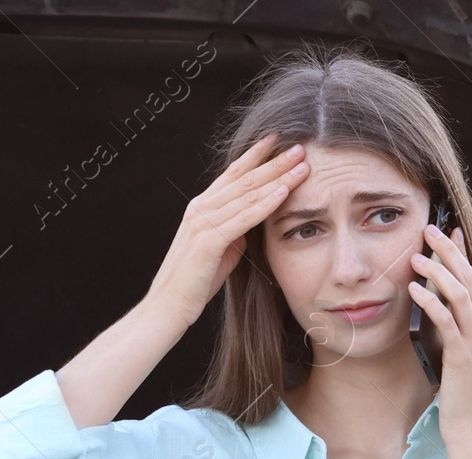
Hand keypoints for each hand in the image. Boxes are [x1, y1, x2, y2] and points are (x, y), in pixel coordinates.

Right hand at [145, 132, 308, 327]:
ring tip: (302, 165)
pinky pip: (244, 217)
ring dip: (278, 177)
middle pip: (244, 178)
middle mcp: (200, 208)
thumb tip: (255, 219)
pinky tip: (284, 192)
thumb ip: (235, 230)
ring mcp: (203, 222)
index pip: (232, 174)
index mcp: (201, 207)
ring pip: (247, 194)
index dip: (255, 155)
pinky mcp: (208, 240)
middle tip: (300, 146)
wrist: (168, 305)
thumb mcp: (219, 249)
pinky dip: (266, 204)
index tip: (277, 140)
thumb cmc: (195, 281)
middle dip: (274, 161)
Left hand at [407, 224, 471, 445]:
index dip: (462, 255)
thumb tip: (434, 309)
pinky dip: (430, 301)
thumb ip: (455, 332)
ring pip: (461, 293)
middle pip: (471, 279)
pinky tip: (414, 290)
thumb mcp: (463, 357)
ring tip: (416, 256)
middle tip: (429, 230)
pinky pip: (447, 320)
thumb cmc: (464, 397)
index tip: (448, 233)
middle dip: (449, 252)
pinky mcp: (464, 354)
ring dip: (437, 271)